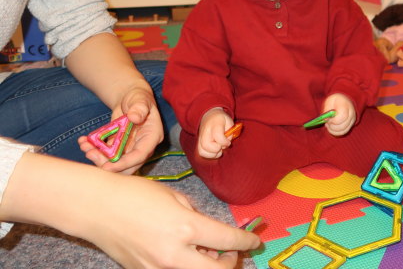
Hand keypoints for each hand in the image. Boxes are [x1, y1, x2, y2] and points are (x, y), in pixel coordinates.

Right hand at [1, 152, 260, 268]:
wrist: (95, 208)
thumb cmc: (135, 193)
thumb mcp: (174, 197)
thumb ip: (195, 216)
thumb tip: (209, 233)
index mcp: (185, 227)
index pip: (227, 241)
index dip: (246, 242)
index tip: (254, 241)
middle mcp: (174, 254)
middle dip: (232, 264)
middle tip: (235, 254)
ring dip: (210, 268)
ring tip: (210, 255)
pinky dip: (187, 267)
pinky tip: (187, 257)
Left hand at [78, 86, 163, 174]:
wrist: (130, 99)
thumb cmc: (138, 98)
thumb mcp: (140, 99)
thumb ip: (139, 108)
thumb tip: (134, 117)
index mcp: (152, 136)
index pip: (140, 155)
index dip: (124, 163)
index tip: (108, 166)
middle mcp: (142, 146)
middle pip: (127, 166)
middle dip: (108, 164)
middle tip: (91, 154)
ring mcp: (130, 148)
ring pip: (115, 163)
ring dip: (98, 158)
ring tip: (85, 145)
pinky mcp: (118, 148)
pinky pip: (106, 155)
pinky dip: (94, 151)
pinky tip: (84, 142)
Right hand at [198, 108, 234, 158]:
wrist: (209, 115)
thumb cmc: (221, 120)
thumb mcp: (229, 121)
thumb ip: (231, 132)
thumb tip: (227, 142)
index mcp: (215, 125)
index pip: (218, 137)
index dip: (225, 142)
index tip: (228, 141)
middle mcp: (205, 132)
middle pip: (207, 146)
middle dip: (217, 149)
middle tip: (222, 145)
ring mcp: (200, 138)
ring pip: (203, 152)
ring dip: (213, 154)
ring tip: (218, 148)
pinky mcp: (198, 143)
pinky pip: (202, 153)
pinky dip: (209, 155)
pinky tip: (215, 150)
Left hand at [323, 93, 355, 136]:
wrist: (344, 100)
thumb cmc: (335, 101)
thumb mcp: (329, 101)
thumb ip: (327, 110)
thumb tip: (325, 119)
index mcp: (346, 105)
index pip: (343, 116)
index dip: (334, 121)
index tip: (328, 120)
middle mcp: (351, 114)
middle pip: (343, 125)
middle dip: (332, 126)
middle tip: (327, 123)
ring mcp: (352, 120)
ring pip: (343, 131)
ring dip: (333, 130)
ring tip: (328, 125)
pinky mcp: (351, 125)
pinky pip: (343, 132)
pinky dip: (335, 132)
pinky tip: (331, 128)